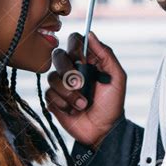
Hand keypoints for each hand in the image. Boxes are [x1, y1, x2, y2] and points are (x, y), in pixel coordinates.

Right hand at [45, 31, 125, 147]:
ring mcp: (62, 84)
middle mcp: (72, 69)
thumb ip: (106, 54)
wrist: (103, 131)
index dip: (75, 47)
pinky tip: (72, 110)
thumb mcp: (117, 77)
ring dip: (68, 92)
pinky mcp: (54, 99)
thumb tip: (90, 34)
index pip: (74, 41)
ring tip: (83, 103)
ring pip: (52, 77)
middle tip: (80, 84)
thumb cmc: (112, 104)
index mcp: (88, 60)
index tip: (83, 59)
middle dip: (68, 71)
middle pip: (58, 55)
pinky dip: (62, 102)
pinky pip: (49, 93)